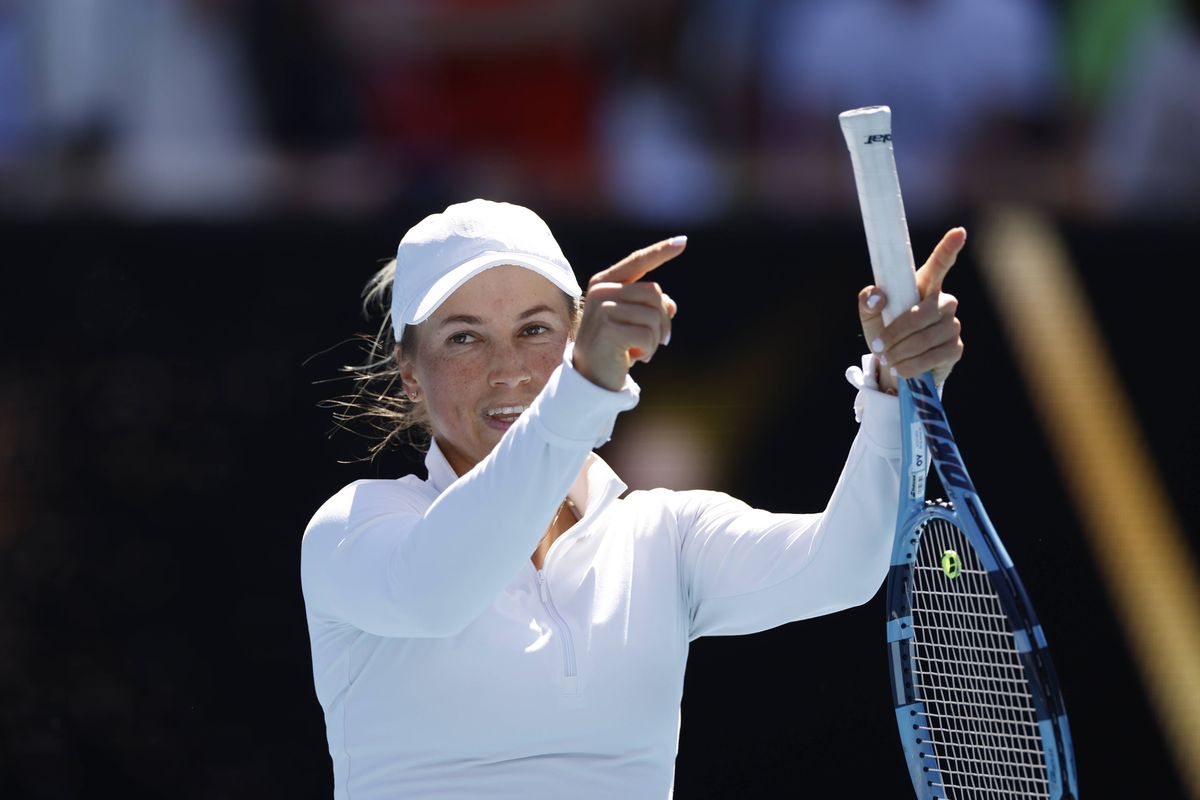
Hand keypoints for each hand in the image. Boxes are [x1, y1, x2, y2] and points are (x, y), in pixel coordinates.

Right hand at [572, 237, 683, 390]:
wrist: (590, 379)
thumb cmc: (614, 348)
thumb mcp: (634, 324)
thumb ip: (650, 309)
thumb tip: (670, 305)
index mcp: (605, 283)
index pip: (638, 262)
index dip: (661, 252)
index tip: (683, 241)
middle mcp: (601, 291)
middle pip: (654, 292)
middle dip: (663, 320)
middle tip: (658, 342)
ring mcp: (602, 309)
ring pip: (654, 315)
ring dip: (655, 339)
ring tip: (641, 351)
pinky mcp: (608, 329)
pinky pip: (648, 334)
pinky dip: (648, 350)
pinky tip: (634, 358)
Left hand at [859, 227, 965, 392]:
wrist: (895, 367)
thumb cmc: (885, 334)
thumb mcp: (870, 317)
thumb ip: (867, 303)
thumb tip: (877, 294)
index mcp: (923, 286)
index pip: (939, 265)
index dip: (949, 248)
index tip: (959, 231)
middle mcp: (943, 302)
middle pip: (924, 313)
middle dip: (897, 332)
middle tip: (879, 347)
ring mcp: (952, 325)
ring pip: (926, 337)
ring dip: (901, 351)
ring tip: (887, 359)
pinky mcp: (955, 348)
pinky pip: (934, 355)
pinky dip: (912, 365)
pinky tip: (900, 369)